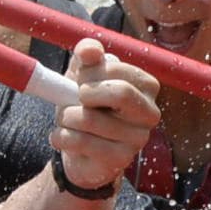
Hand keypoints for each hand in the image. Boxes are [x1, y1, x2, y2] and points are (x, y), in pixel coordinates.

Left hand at [48, 37, 160, 190]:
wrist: (81, 149)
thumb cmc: (86, 106)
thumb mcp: (84, 76)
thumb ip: (87, 57)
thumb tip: (89, 49)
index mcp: (146, 86)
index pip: (117, 69)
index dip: (89, 72)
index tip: (80, 80)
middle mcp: (150, 113)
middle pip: (121, 93)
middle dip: (83, 94)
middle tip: (75, 99)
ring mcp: (138, 139)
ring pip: (90, 119)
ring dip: (65, 116)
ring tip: (66, 120)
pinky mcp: (121, 160)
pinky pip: (80, 141)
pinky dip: (60, 136)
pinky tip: (62, 137)